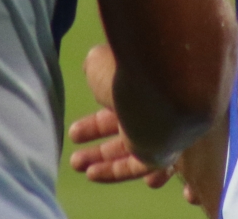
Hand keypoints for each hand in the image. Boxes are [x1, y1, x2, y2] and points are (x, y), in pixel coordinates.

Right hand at [69, 43, 175, 185]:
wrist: (162, 84)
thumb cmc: (128, 69)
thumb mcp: (100, 63)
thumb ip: (95, 70)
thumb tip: (91, 69)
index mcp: (139, 84)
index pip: (117, 108)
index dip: (94, 124)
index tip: (73, 133)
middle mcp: (152, 107)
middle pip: (123, 132)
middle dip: (98, 147)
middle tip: (74, 157)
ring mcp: (160, 130)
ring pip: (129, 151)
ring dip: (103, 161)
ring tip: (77, 165)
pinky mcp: (164, 152)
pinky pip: (140, 166)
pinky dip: (116, 170)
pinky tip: (94, 175)